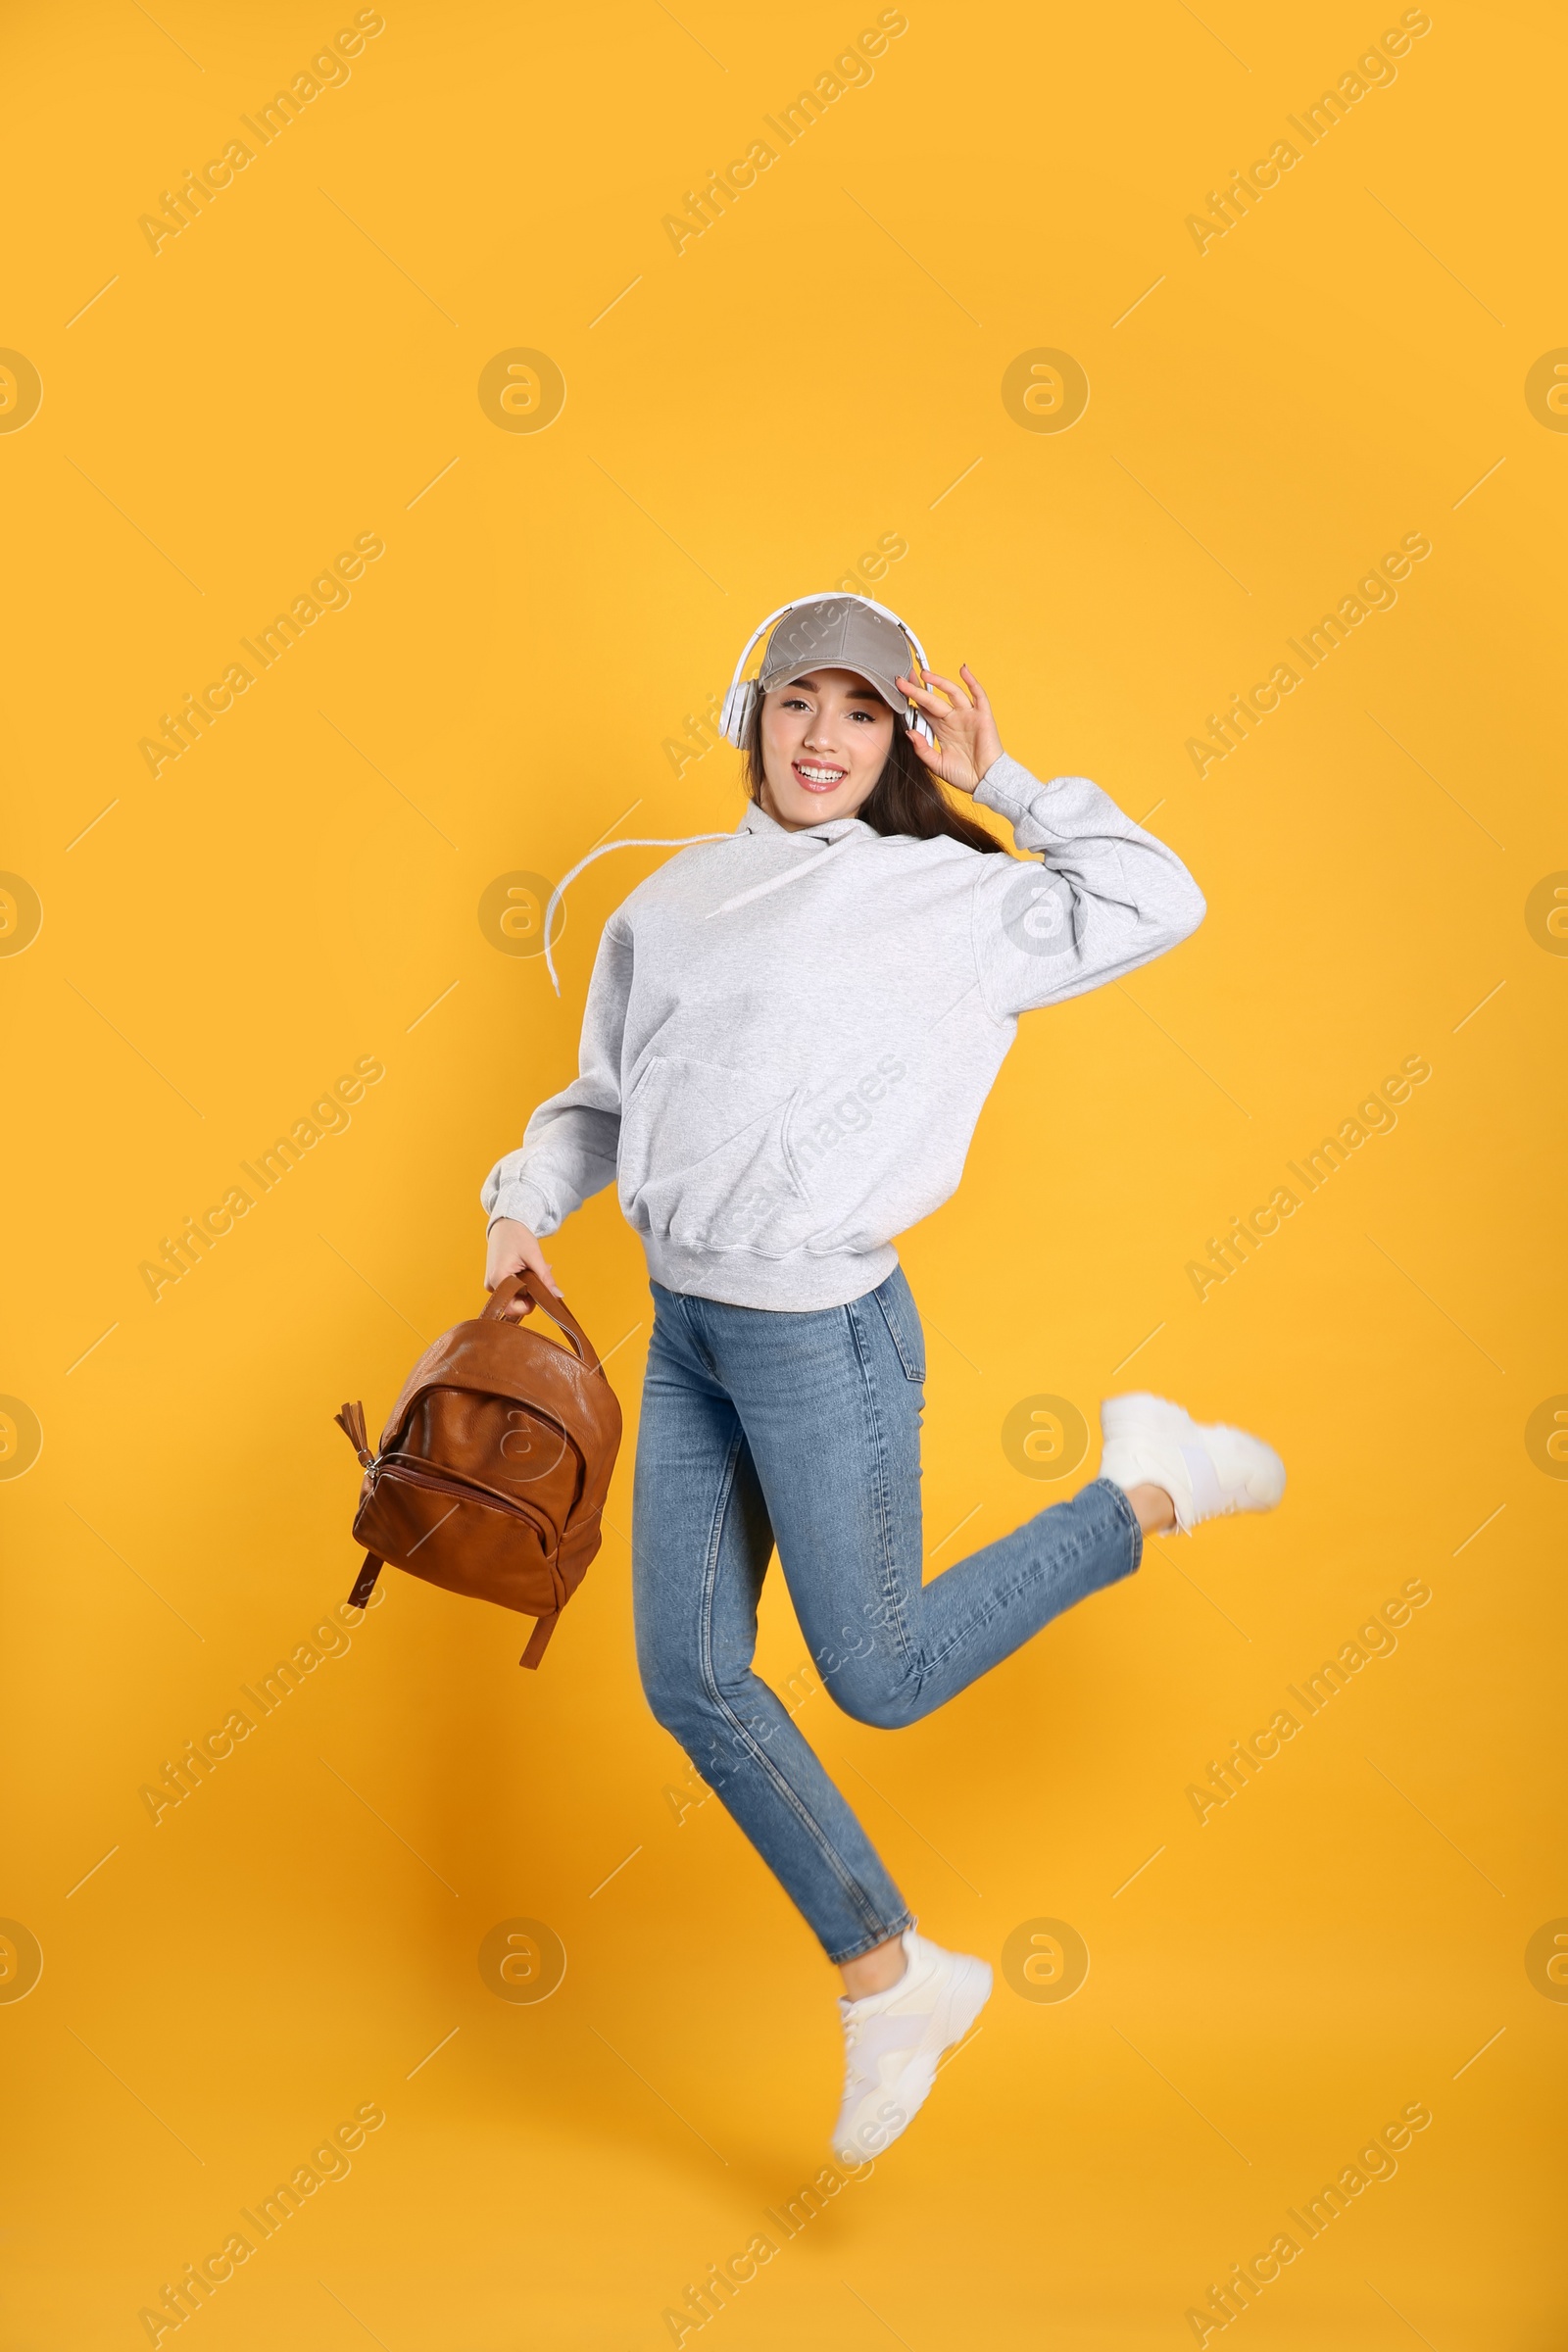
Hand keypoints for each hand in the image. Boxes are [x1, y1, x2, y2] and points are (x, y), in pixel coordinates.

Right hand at [484, 1218, 560, 1319]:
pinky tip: (528, 1270)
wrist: (505, 1224)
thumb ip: (546, 1278)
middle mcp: (491, 1285)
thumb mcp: (534, 1256)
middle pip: (515, 1302)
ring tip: (533, 1268)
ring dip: (528, 1287)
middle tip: (540, 1274)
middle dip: (532, 1293)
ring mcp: (491, 1283)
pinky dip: (523, 1283)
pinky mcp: (495, 1281)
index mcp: (498, 1278)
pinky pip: (512, 1290)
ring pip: (515, 1296)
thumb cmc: (517, 1236)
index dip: (529, 1304)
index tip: (541, 1291)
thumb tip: (558, 1296)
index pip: (512, 1307)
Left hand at [896, 663, 1003, 796]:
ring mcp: (968, 716)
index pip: (924, 710)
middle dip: (918, 688)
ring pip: (952, 693)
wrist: (986, 782)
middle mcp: (953, 719)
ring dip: (939, 682)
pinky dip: (971, 681)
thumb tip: (909, 733)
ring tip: (924, 674)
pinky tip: (963, 669)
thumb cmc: (965, 776)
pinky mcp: (982, 716)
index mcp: (942, 730)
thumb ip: (922, 750)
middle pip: (933, 699)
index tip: (899, 690)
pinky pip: (978, 695)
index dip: (912, 700)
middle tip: (903, 678)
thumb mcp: (937, 764)